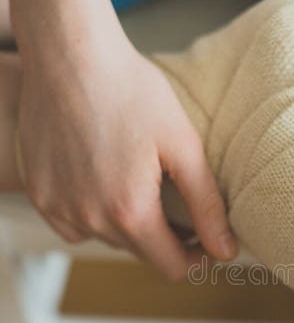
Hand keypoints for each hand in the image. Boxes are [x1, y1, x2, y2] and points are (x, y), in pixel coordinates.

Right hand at [17, 24, 236, 278]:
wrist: (70, 55)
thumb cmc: (131, 91)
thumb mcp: (182, 145)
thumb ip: (206, 204)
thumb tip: (226, 251)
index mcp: (130, 212)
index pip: (170, 267)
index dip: (195, 259)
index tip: (205, 241)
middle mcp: (90, 220)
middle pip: (139, 252)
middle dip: (164, 237)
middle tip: (178, 202)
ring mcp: (59, 208)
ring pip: (106, 238)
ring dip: (127, 223)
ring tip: (139, 182)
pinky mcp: (38, 193)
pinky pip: (73, 225)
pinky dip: (91, 214)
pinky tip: (104, 182)